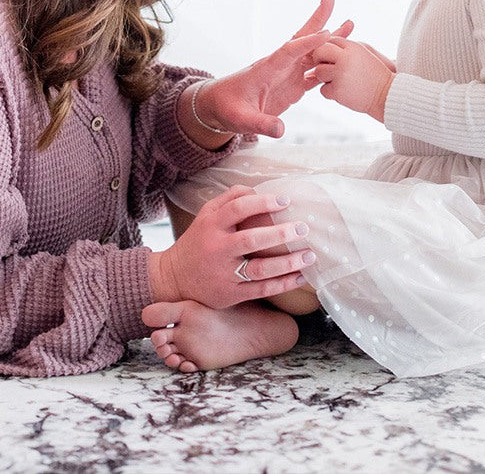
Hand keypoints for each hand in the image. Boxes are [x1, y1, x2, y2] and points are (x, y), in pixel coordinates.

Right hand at [146, 185, 314, 307]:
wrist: (174, 279)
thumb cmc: (198, 241)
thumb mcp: (205, 215)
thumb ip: (228, 199)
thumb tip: (255, 190)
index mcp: (212, 226)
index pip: (238, 209)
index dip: (263, 202)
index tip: (285, 200)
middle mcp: (218, 249)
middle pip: (251, 239)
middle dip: (280, 234)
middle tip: (303, 228)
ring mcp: (225, 274)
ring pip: (260, 269)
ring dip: (288, 263)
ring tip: (309, 255)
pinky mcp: (231, 294)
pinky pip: (261, 290)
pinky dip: (283, 284)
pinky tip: (300, 277)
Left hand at [189, 0, 353, 138]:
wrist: (217, 107)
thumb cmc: (225, 108)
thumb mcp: (240, 119)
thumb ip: (260, 123)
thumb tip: (280, 129)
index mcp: (266, 69)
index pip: (288, 52)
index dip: (307, 43)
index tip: (325, 34)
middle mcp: (279, 67)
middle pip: (301, 39)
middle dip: (316, 20)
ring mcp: (287, 75)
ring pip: (312, 53)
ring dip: (330, 40)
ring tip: (349, 24)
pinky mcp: (292, 86)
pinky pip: (314, 71)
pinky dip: (329, 63)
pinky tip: (343, 58)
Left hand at [311, 36, 394, 121]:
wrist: (388, 94)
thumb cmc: (376, 74)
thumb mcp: (365, 53)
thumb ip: (347, 47)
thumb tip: (326, 46)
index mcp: (353, 47)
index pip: (331, 40)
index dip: (328, 48)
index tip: (330, 56)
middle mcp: (345, 58)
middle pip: (320, 52)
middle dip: (319, 59)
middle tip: (325, 66)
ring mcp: (340, 74)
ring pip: (319, 72)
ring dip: (325, 78)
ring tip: (339, 81)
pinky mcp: (338, 91)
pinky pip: (323, 90)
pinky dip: (330, 93)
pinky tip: (343, 92)